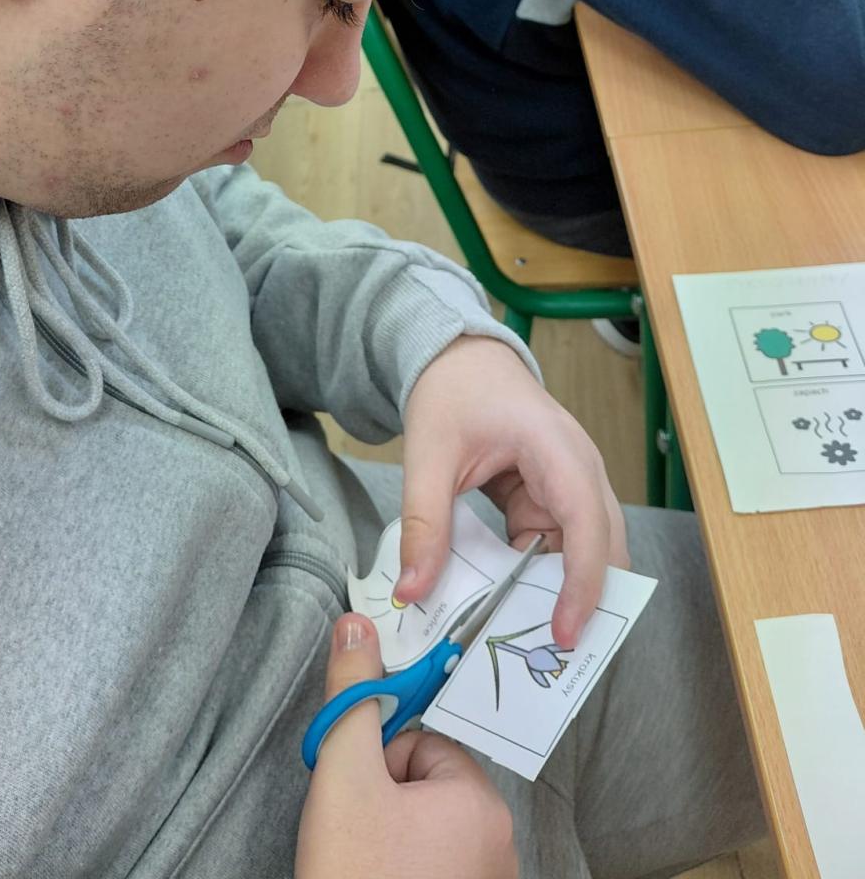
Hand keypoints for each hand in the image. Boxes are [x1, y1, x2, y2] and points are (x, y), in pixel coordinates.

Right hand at [295, 615, 516, 878]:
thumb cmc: (356, 875)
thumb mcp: (343, 774)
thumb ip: (352, 695)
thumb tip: (357, 622)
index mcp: (478, 800)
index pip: (419, 742)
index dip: (375, 760)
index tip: (352, 792)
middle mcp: (497, 842)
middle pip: (421, 783)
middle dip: (378, 799)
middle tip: (350, 835)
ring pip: (421, 828)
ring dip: (383, 835)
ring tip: (358, 866)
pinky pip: (429, 864)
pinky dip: (397, 867)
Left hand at [395, 338, 627, 647]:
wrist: (458, 359)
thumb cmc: (452, 392)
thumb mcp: (428, 455)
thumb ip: (423, 523)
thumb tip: (412, 591)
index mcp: (556, 447)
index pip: (587, 521)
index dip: (583, 580)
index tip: (565, 631)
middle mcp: (579, 468)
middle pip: (603, 545)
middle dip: (586, 600)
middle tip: (552, 657)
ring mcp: (571, 484)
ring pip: (584, 553)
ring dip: (561, 593)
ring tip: (530, 643)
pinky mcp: (554, 498)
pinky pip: (557, 548)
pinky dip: (539, 578)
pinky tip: (512, 608)